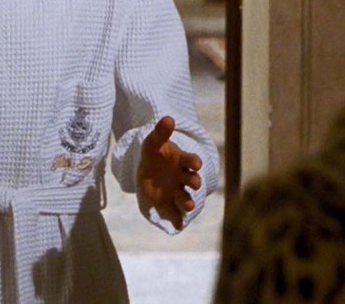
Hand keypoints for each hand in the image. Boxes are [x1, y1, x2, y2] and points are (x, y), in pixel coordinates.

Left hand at [137, 116, 203, 230]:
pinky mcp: (167, 204)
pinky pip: (174, 213)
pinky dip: (177, 220)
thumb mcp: (153, 142)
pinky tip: (178, 226)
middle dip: (194, 182)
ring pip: (185, 198)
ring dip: (188, 202)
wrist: (147, 169)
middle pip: (191, 180)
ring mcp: (176, 192)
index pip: (191, 161)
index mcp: (182, 161)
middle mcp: (183, 178)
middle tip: (195, 183)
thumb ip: (161, 132)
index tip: (197, 163)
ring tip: (189, 207)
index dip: (194, 161)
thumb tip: (168, 118)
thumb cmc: (154, 154)